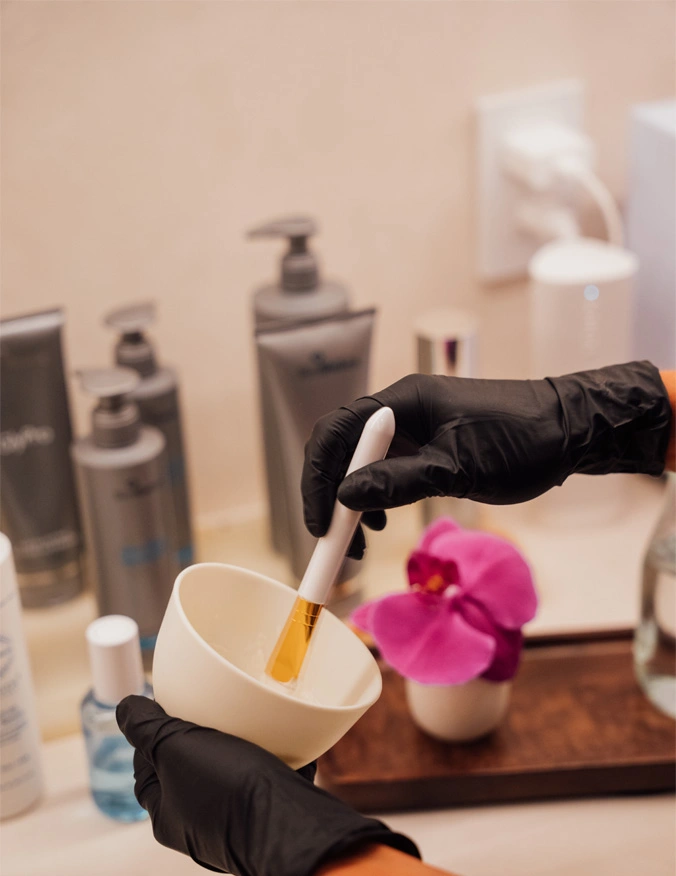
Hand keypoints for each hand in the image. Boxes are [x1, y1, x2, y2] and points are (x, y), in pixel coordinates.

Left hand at [116, 696, 418, 875]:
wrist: (289, 821)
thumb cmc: (227, 792)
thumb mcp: (174, 749)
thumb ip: (146, 728)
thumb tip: (125, 708)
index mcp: (168, 812)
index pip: (147, 766)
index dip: (151, 733)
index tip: (164, 706)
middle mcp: (200, 820)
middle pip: (191, 766)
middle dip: (200, 733)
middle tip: (209, 705)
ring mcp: (237, 816)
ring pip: (232, 767)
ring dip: (238, 741)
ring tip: (245, 715)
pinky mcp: (271, 807)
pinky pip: (267, 772)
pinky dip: (271, 752)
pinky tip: (278, 734)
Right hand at [302, 361, 670, 556]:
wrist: (568, 431)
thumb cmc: (520, 440)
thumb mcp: (458, 467)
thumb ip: (400, 481)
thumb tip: (345, 496)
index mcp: (402, 401)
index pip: (337, 431)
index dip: (319, 476)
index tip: (321, 523)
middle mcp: (401, 410)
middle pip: (343, 449)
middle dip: (332, 495)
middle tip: (335, 543)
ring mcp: (413, 427)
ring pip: (362, 464)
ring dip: (353, 502)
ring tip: (362, 541)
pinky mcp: (427, 445)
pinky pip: (386, 470)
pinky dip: (376, 498)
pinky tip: (383, 521)